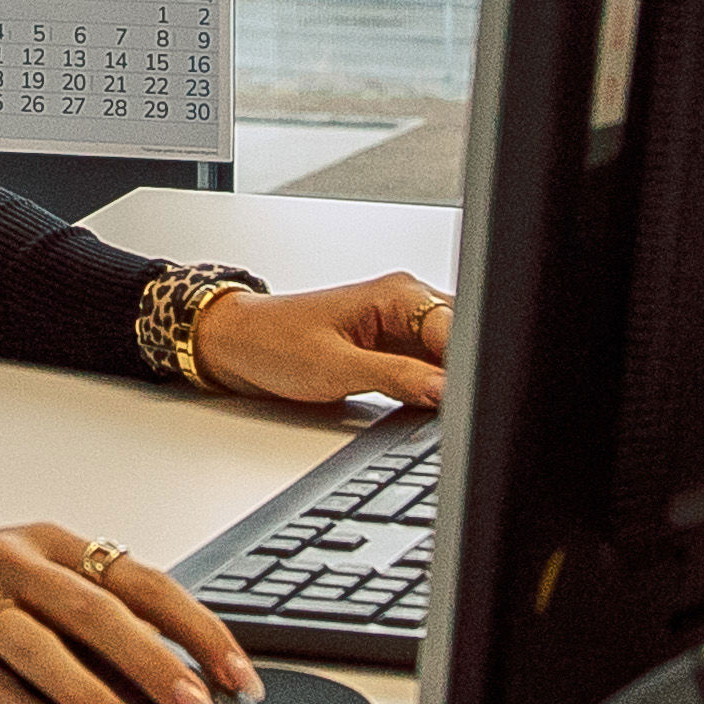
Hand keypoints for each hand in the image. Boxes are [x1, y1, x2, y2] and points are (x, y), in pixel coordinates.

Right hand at [0, 520, 262, 703]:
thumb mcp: (24, 581)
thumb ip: (86, 618)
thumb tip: (165, 677)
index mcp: (54, 545)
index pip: (144, 581)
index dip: (197, 627)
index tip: (239, 674)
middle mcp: (17, 560)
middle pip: (98, 610)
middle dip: (155, 663)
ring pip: (44, 645)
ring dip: (94, 694)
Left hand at [185, 275, 450, 411]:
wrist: (237, 345)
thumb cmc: (274, 343)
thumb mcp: (337, 369)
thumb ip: (397, 378)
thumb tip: (443, 391)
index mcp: (397, 294)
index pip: (459, 330)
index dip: (466, 369)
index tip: (464, 400)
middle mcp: (404, 303)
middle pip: (459, 341)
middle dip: (461, 375)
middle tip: (450, 409)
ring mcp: (398, 326)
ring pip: (446, 358)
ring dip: (443, 383)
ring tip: (430, 405)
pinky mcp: (391, 348)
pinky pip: (426, 368)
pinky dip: (426, 387)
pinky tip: (416, 401)